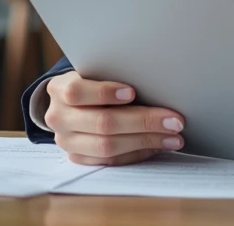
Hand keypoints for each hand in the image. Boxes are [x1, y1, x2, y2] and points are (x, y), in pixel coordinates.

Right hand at [44, 71, 186, 165]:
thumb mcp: (96, 71)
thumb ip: (115, 74)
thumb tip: (157, 80)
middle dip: (143, 121)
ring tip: (173, 137)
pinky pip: (110, 161)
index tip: (133, 92)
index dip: (105, 92)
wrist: (71, 103)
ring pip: (107, 147)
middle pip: (102, 123)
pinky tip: (157, 146)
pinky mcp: (78, 158)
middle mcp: (58, 117)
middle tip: (174, 120)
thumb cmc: (93, 81)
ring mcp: (66, 141)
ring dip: (146, 141)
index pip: (77, 92)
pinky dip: (137, 153)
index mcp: (59, 89)